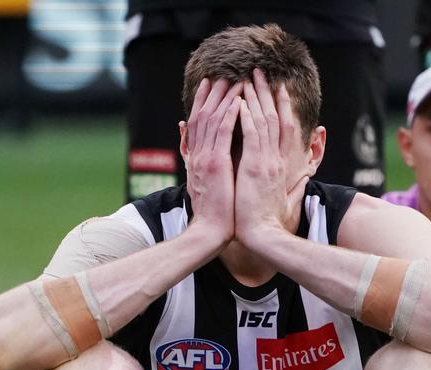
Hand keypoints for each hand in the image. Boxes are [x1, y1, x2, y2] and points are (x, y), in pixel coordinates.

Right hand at [182, 78, 241, 249]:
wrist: (210, 233)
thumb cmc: (213, 216)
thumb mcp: (201, 187)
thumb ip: (197, 166)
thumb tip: (192, 153)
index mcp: (197, 161)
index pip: (198, 124)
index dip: (203, 103)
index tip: (209, 85)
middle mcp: (198, 156)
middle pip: (203, 116)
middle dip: (212, 94)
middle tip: (222, 74)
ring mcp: (206, 159)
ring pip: (213, 119)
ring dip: (224, 98)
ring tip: (234, 79)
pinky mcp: (216, 165)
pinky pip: (224, 133)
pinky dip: (230, 115)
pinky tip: (237, 100)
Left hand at [234, 72, 306, 252]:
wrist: (263, 237)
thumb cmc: (267, 223)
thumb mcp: (282, 199)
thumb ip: (292, 185)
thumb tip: (304, 179)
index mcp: (279, 165)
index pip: (281, 129)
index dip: (279, 106)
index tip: (275, 89)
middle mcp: (275, 160)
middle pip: (274, 118)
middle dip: (266, 93)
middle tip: (259, 72)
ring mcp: (266, 162)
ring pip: (263, 122)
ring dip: (255, 98)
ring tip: (249, 77)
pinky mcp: (255, 168)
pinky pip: (251, 136)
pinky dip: (246, 117)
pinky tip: (241, 101)